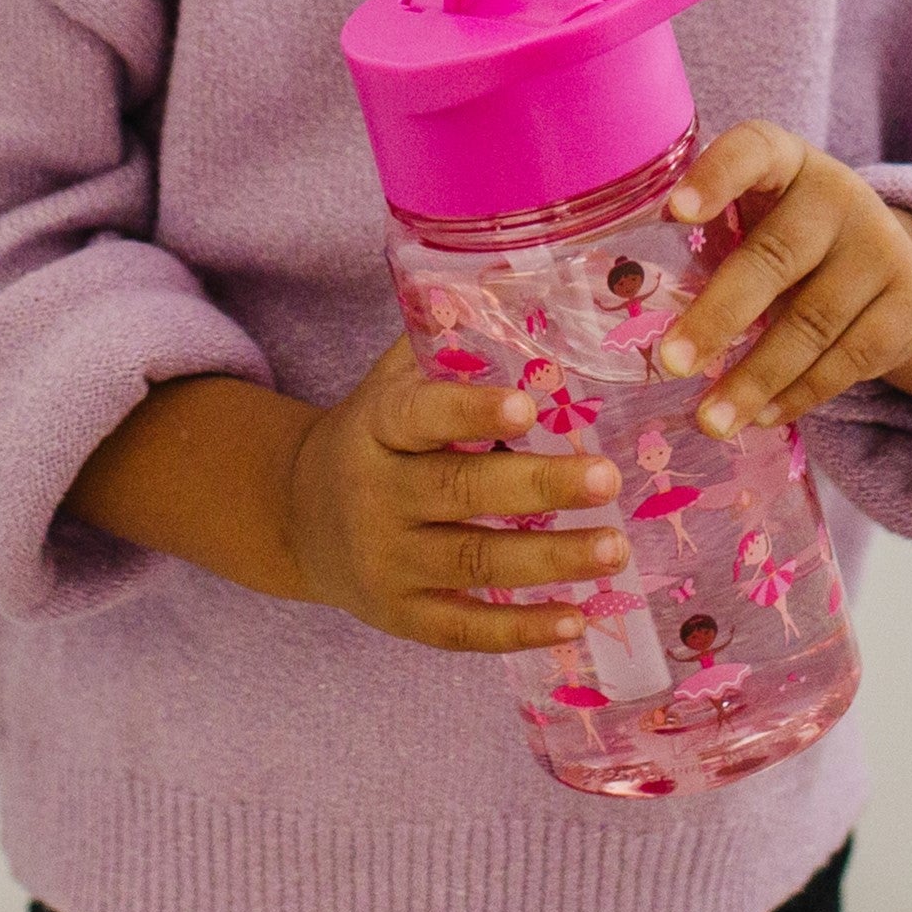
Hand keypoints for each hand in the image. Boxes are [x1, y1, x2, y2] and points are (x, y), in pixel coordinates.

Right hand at [283, 337, 630, 653]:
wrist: (298, 516)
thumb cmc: (374, 436)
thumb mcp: (392, 382)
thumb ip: (447, 343)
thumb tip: (522, 281)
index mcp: (377, 425)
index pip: (422, 415)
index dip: (472, 412)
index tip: (528, 406)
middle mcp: (377, 494)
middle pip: (461, 491)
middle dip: (540, 486)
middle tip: (608, 479)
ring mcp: (387, 561)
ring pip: (474, 562)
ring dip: (550, 559)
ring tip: (614, 548)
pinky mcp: (399, 615)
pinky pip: (463, 629)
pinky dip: (521, 629)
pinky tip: (576, 619)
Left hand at [656, 122, 911, 429]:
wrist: (884, 261)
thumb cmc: (785, 237)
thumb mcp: (752, 218)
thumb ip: (706, 239)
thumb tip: (628, 304)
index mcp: (785, 160)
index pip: (753, 150)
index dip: (716, 177)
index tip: (674, 211)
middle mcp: (838, 193)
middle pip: (776, 257)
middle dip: (719, 316)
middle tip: (671, 363)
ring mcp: (881, 246)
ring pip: (811, 322)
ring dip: (754, 378)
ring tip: (709, 420)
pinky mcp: (910, 302)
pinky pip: (849, 359)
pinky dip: (799, 395)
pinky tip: (762, 417)